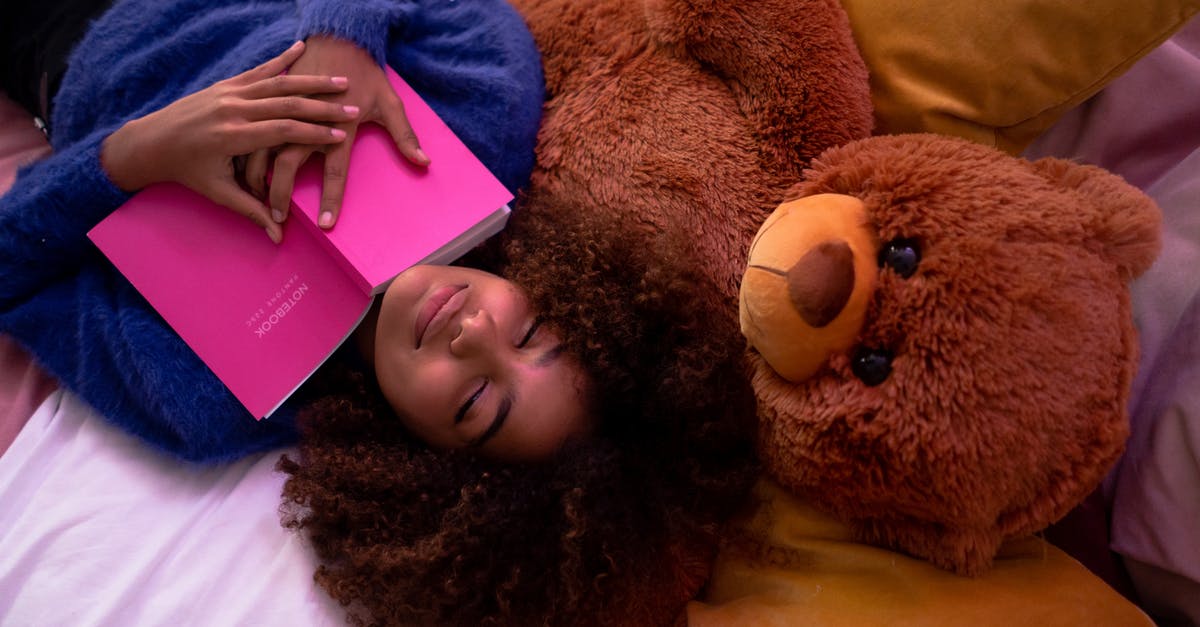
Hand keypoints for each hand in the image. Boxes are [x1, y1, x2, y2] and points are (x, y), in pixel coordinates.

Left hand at [101, 41, 357, 242]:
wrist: (151, 142)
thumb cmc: (187, 171)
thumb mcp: (218, 193)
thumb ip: (251, 211)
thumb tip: (278, 236)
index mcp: (232, 137)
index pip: (282, 132)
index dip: (313, 134)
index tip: (340, 135)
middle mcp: (232, 109)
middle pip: (286, 104)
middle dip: (322, 107)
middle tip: (351, 107)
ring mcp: (229, 93)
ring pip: (277, 83)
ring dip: (311, 81)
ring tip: (340, 81)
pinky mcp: (226, 84)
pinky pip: (259, 70)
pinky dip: (282, 59)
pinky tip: (301, 47)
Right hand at [258, 35, 429, 230]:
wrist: (339, 37)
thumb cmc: (367, 74)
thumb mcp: (390, 103)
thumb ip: (405, 136)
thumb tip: (424, 162)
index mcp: (339, 125)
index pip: (335, 170)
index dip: (330, 198)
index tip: (325, 223)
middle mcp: (309, 120)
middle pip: (288, 162)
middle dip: (280, 192)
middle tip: (277, 217)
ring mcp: (286, 111)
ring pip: (263, 148)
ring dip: (256, 175)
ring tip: (253, 199)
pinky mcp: (273, 103)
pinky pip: (253, 132)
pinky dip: (247, 153)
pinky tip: (242, 170)